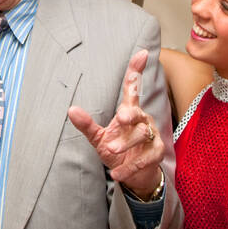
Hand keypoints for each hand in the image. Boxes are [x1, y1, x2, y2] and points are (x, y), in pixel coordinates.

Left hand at [67, 49, 164, 198]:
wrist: (135, 175)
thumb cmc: (118, 150)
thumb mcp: (99, 137)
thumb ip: (87, 124)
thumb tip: (71, 109)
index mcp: (129, 112)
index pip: (133, 88)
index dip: (137, 71)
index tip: (142, 53)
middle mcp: (142, 120)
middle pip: (138, 113)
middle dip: (131, 114)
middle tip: (121, 118)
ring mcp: (152, 136)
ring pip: (142, 135)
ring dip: (126, 143)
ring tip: (112, 150)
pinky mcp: (156, 154)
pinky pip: (144, 158)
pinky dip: (129, 167)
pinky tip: (116, 173)